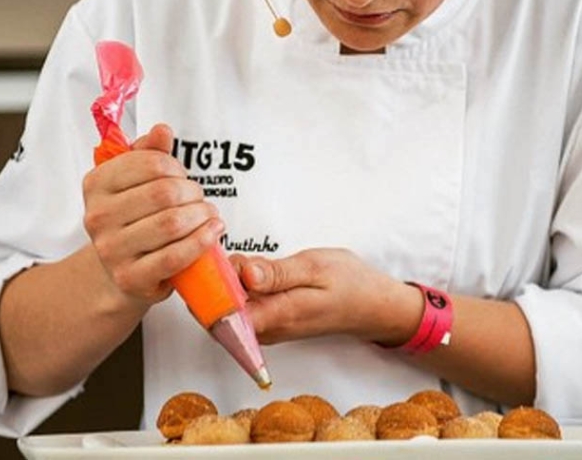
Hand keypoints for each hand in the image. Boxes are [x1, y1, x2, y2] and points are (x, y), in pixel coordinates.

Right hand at [82, 123, 224, 309]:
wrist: (120, 270)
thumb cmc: (133, 220)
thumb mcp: (135, 182)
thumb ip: (148, 153)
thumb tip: (161, 130)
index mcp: (96, 184)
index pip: (150, 163)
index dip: (177, 168)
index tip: (182, 176)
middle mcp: (98, 216)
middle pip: (164, 193)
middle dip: (193, 193)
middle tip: (200, 199)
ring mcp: (112, 249)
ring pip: (171, 223)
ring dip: (201, 216)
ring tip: (208, 215)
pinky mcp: (131, 277)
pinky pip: (174, 256)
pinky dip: (201, 241)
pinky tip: (212, 233)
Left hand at [233, 248, 422, 346]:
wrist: (372, 304)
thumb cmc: (349, 285)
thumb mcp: (315, 267)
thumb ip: (277, 273)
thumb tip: (246, 275)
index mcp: (276, 316)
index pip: (222, 314)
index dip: (210, 287)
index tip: (215, 261)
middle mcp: (267, 328)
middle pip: (220, 308)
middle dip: (218, 279)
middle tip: (237, 254)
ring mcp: (267, 326)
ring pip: (230, 304)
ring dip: (230, 280)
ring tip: (254, 261)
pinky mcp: (270, 320)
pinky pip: (243, 303)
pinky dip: (240, 284)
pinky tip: (255, 269)